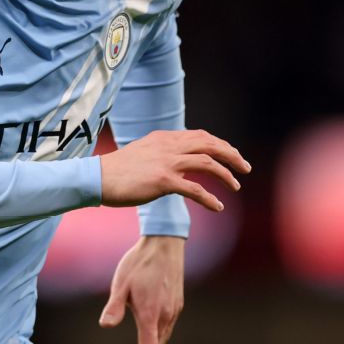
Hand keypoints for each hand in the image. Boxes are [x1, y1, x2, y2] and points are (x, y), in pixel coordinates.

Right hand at [98, 129, 249, 212]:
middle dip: (231, 155)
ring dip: (226, 175)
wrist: (97, 177)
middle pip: (210, 144)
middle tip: (245, 168)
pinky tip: (218, 207)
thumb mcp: (143, 153)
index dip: (220, 145)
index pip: (201, 136)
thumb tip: (178, 163)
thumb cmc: (117, 170)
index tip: (231, 155)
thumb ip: (162, 154)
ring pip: (208, 163)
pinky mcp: (163, 181)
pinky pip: (195, 190)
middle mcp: (169, 146)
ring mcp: (167, 162)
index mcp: (165, 138)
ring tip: (236, 187)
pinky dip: (210, 199)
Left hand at [99, 235, 185, 343]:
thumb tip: (105, 325)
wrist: (165, 243)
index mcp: (150, 314)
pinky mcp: (176, 305)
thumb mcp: (121, 282)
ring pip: (161, 341)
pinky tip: (149, 343)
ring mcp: (173, 311)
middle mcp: (165, 316)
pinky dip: (157, 343)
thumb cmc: (139, 262)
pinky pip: (166, 330)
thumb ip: (114, 305)